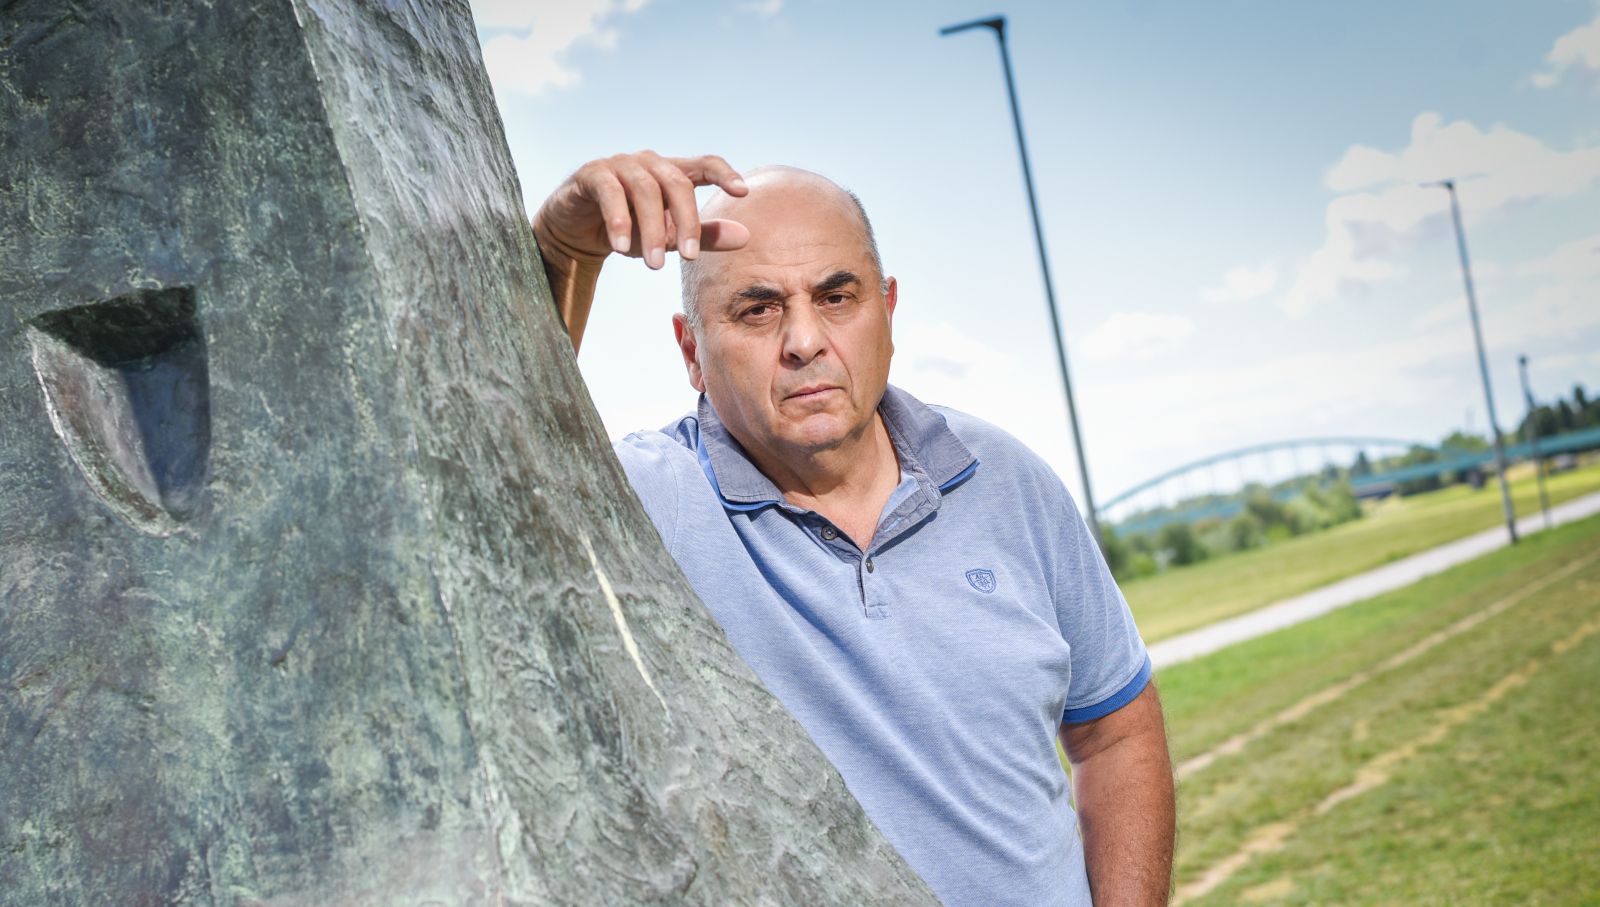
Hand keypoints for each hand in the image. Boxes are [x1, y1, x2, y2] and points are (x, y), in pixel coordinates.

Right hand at [533, 151, 750, 270]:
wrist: (577, 232)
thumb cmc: (629, 229)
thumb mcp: (669, 236)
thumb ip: (704, 235)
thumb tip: (745, 237)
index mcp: (672, 172)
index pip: (705, 164)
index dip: (724, 174)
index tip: (742, 192)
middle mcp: (649, 163)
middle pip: (677, 183)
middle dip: (687, 221)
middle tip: (690, 258)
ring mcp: (619, 165)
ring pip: (645, 190)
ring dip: (652, 230)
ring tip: (655, 266)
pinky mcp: (592, 175)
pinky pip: (609, 193)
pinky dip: (618, 221)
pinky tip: (622, 248)